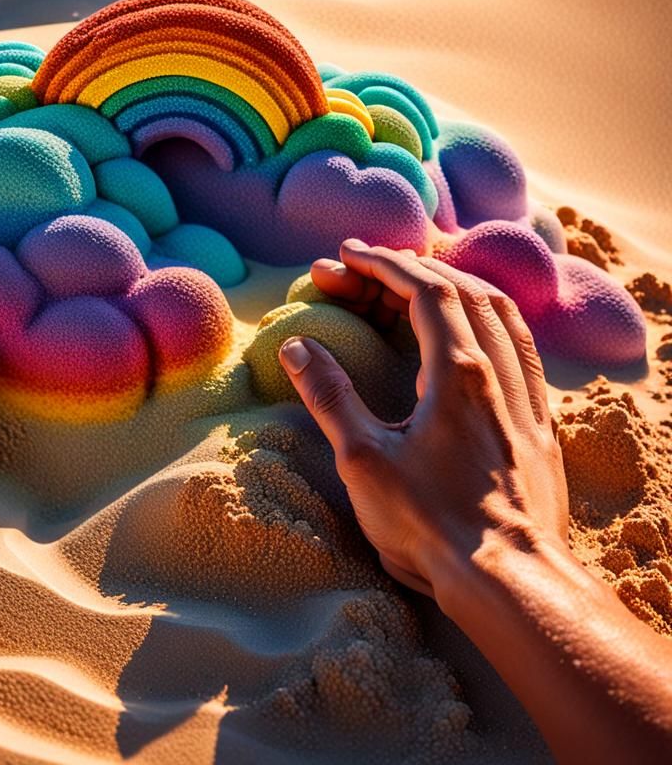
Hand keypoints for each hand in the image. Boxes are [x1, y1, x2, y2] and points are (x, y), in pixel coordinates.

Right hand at [278, 238, 567, 598]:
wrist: (509, 579)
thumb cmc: (432, 525)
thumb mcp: (363, 460)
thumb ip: (330, 396)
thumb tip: (297, 348)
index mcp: (456, 373)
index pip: (424, 290)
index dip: (383, 263)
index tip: (348, 253)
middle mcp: (497, 372)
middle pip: (461, 291)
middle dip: (409, 268)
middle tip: (363, 269)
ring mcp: (524, 397)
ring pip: (500, 311)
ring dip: (455, 284)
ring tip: (418, 282)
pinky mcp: (537, 424)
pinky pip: (521, 345)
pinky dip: (491, 316)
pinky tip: (474, 332)